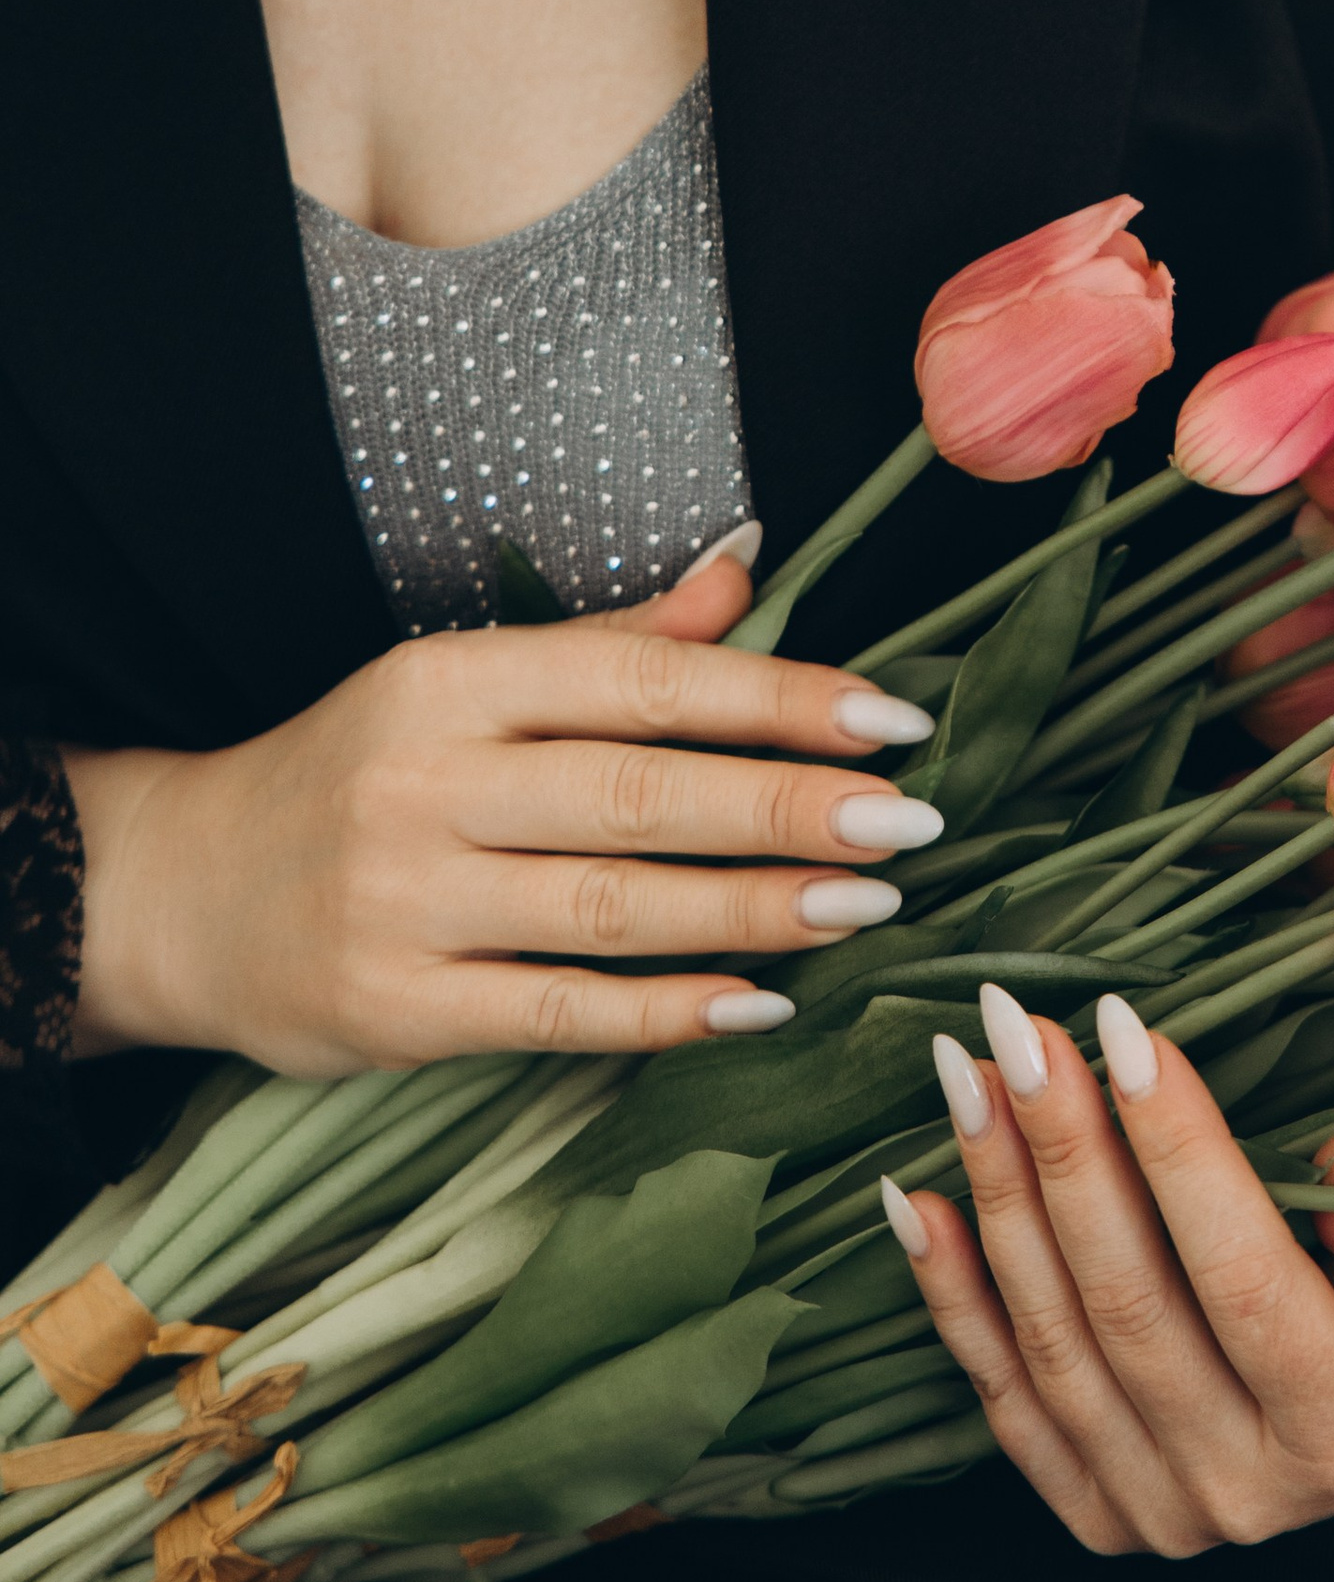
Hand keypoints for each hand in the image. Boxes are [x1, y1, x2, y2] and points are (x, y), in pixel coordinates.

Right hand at [59, 551, 940, 1072]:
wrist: (175, 893)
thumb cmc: (357, 772)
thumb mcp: (464, 682)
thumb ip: (611, 640)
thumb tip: (745, 570)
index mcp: (454, 681)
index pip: (648, 681)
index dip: (779, 697)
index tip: (893, 718)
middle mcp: (429, 783)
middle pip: (645, 794)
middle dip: (792, 808)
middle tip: (910, 821)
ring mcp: (407, 902)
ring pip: (615, 907)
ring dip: (755, 909)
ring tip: (867, 905)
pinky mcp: (396, 1010)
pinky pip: (560, 1011)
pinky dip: (668, 1010)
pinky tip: (762, 1000)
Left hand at [892, 984, 1333, 1554]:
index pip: (1243, 1277)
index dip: (1180, 1151)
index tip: (1128, 1028)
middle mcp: (1248, 1491)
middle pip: (1129, 1304)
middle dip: (1065, 1148)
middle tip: (1021, 1026)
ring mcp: (1164, 1516)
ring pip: (1055, 1343)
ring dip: (999, 1198)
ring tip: (968, 1075)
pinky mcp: (1100, 1515)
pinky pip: (1006, 1400)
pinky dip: (952, 1298)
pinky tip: (915, 1200)